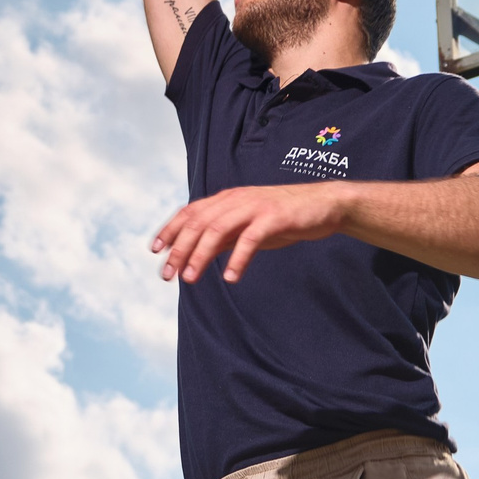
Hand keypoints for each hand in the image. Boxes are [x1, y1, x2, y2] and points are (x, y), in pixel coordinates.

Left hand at [151, 183, 347, 283]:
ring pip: (217, 229)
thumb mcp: (247, 226)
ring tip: (190, 279)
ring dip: (200, 255)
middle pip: (198, 223)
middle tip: (168, 274)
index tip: (155, 250)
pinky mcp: (273, 217)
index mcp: (227, 199)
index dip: (170, 229)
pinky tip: (230, 277)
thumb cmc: (283, 217)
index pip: (190, 212)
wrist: (323, 205)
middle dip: (179, 249)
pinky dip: (238, 259)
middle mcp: (236, 199)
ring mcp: (254, 207)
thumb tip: (197, 252)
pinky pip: (250, 239)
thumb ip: (223, 236)